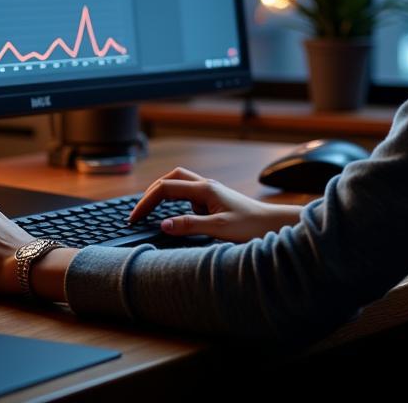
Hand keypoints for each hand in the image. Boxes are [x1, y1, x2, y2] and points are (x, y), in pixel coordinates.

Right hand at [128, 167, 302, 243]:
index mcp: (204, 189)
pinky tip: (176, 216)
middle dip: (151, 192)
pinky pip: (189, 195)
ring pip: (180, 184)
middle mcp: (206, 186)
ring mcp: (211, 192)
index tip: (133, 218)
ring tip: (150, 211)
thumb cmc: (251, 226)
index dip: (146, 202)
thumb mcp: (218, 229)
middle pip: (171, 178)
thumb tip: (163, 224)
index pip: (165, 188)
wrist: (274, 224)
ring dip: (164, 193)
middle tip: (138, 211)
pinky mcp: (215, 200)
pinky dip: (176, 201)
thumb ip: (190, 226)